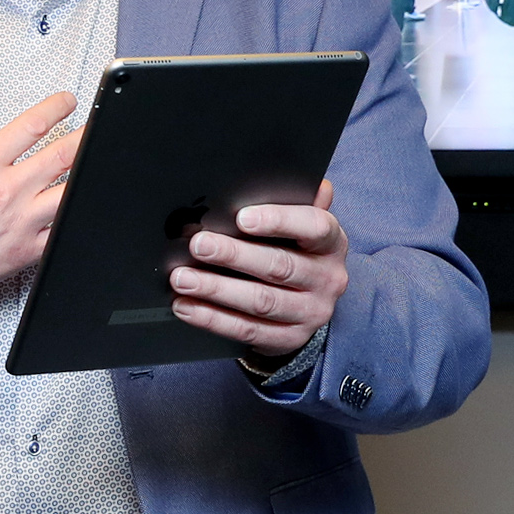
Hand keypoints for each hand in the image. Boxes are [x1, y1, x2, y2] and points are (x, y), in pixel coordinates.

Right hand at [0, 94, 81, 326]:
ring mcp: (20, 223)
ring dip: (89, 173)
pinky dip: (76, 218)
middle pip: (62, 155)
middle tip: (98, 125)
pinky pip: (62, 233)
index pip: (31, 126)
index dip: (56, 107)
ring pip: (70, 192)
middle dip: (86, 135)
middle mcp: (7, 190)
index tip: (67, 101)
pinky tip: (85, 208)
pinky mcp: (24, 252)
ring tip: (101, 162)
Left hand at [168, 179, 348, 360]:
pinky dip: (212, 318)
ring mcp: (310, 312)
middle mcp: (327, 278)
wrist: (309, 306)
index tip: (241, 217)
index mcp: (331, 243)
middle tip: (197, 244)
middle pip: (278, 266)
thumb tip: (280, 175)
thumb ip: (292, 203)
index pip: (314, 227)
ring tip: (182, 278)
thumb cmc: (296, 252)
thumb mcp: (300, 228)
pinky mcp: (288, 339)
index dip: (279, 221)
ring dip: (216, 289)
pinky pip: (246, 330)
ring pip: (260, 301)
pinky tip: (186, 306)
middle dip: (233, 255)